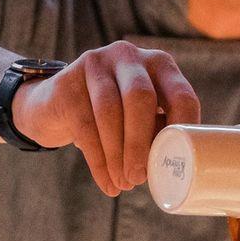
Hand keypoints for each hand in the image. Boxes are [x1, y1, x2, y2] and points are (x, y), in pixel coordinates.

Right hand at [10, 41, 200, 195]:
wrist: (57, 105)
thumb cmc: (113, 117)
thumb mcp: (141, 118)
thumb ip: (159, 132)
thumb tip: (173, 167)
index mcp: (159, 64)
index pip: (180, 95)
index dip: (182, 131)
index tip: (178, 162)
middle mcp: (128, 57)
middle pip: (140, 98)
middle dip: (141, 143)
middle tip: (140, 177)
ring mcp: (96, 65)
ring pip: (109, 111)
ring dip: (117, 155)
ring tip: (123, 183)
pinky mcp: (68, 83)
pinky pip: (85, 126)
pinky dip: (98, 161)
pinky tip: (106, 182)